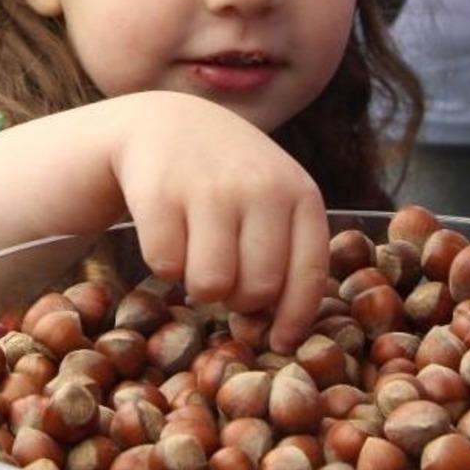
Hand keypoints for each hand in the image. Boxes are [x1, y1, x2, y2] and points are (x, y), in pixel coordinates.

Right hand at [110, 94, 328, 353]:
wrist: (165, 124)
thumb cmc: (230, 179)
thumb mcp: (273, 199)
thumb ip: (286, 252)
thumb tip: (284, 336)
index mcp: (301, 193)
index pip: (309, 273)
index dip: (295, 318)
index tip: (280, 344)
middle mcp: (262, 187)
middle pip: (258, 290)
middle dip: (239, 299)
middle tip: (226, 276)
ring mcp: (211, 187)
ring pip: (211, 286)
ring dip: (200, 285)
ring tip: (199, 253)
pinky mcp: (160, 192)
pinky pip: (165, 267)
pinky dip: (163, 263)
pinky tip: (169, 232)